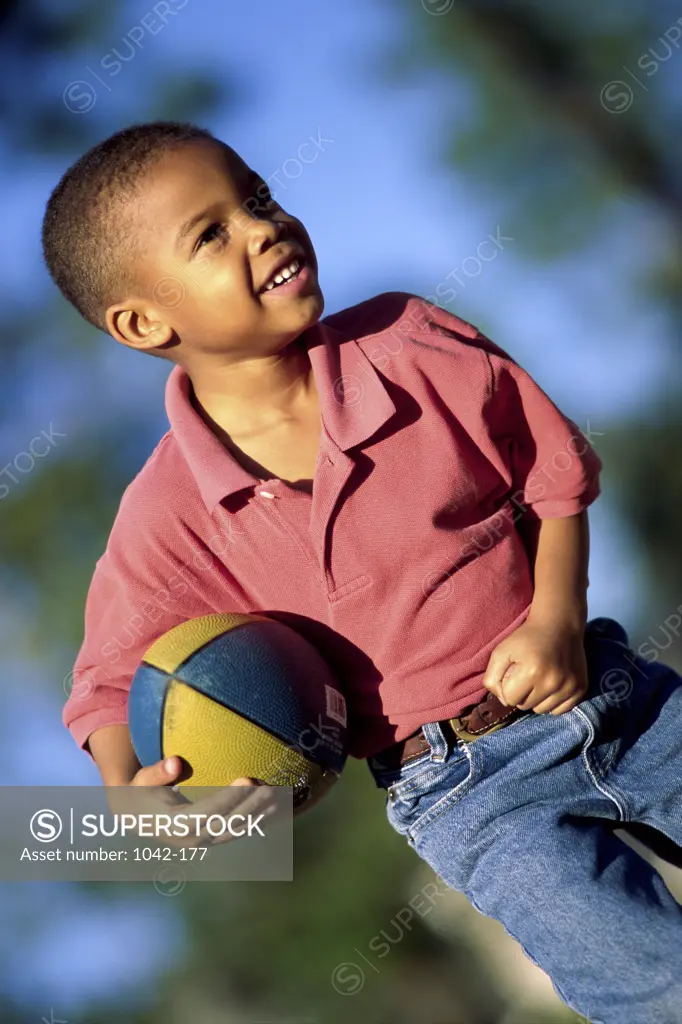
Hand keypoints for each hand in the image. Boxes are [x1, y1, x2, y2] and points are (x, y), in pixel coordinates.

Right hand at [104, 756, 278, 848]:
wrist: (139, 817)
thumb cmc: (141, 792)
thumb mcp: (141, 781)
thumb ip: (157, 772)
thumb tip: (175, 763)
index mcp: (175, 824)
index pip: (208, 813)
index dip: (229, 798)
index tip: (246, 780)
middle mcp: (192, 838)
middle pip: (228, 824)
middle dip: (251, 806)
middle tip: (270, 785)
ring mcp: (205, 841)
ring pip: (237, 830)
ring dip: (260, 814)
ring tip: (280, 795)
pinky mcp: (214, 839)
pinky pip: (239, 831)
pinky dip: (257, 820)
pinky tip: (275, 807)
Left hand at [483, 617, 588, 714]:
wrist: (559, 624)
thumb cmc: (526, 638)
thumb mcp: (501, 652)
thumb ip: (492, 678)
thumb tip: (503, 700)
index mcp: (532, 672)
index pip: (510, 700)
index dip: (507, 686)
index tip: (514, 672)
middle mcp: (553, 682)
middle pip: (526, 706)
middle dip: (522, 693)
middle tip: (527, 673)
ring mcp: (569, 686)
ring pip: (542, 710)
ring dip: (537, 699)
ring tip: (539, 678)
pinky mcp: (581, 688)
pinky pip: (560, 710)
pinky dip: (553, 701)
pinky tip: (552, 684)